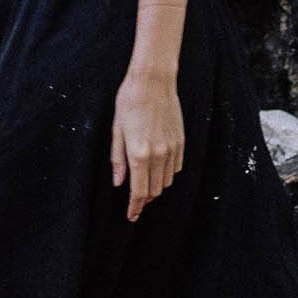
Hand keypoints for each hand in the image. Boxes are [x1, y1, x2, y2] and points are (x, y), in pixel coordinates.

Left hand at [111, 70, 184, 221]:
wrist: (153, 81)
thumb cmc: (129, 102)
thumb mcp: (117, 131)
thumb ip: (118, 160)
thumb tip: (119, 183)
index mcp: (139, 154)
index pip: (139, 192)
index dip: (135, 207)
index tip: (131, 215)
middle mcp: (158, 155)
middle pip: (154, 190)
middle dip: (145, 199)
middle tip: (135, 200)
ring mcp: (172, 148)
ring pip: (167, 181)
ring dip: (156, 186)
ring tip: (145, 181)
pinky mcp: (181, 142)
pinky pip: (176, 167)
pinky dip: (167, 173)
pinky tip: (157, 166)